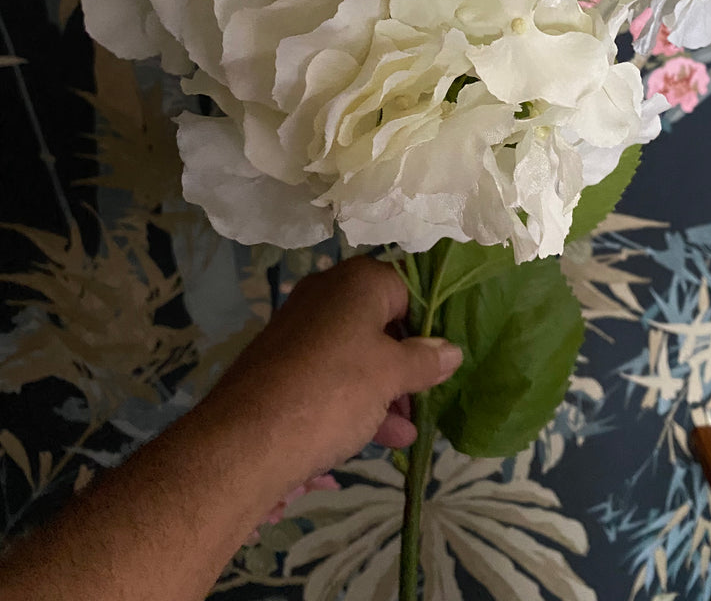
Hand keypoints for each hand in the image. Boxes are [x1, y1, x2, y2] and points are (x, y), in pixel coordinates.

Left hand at [200, 256, 461, 508]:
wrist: (246, 441)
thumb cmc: (332, 391)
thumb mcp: (390, 375)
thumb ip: (424, 360)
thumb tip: (451, 350)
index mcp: (357, 282)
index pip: (408, 288)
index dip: (430, 322)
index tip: (446, 356)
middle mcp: (327, 295)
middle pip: (382, 322)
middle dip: (408, 361)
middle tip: (428, 395)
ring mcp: (302, 330)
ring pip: (358, 353)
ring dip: (387, 389)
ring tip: (407, 429)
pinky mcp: (285, 365)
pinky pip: (333, 375)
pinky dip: (358, 399)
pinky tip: (381, 437)